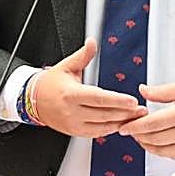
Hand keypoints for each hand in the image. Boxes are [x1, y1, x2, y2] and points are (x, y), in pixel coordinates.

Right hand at [31, 38, 146, 136]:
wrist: (32, 101)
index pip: (99, 99)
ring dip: (121, 122)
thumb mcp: (66, 66)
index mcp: (71, 94)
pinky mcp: (75, 132)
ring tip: (136, 117)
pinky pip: (97, 133)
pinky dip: (110, 129)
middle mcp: (72, 112)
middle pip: (104, 114)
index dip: (117, 101)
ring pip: (102, 126)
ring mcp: (73, 124)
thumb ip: (83, 56)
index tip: (132, 101)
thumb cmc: (49, 84)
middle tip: (141, 109)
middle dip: (125, 113)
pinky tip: (121, 124)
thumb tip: (92, 42)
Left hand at [119, 80, 174, 159]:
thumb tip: (143, 91)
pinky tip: (155, 143)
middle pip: (153, 139)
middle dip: (137, 135)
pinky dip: (160, 151)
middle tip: (129, 129)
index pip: (151, 125)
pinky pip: (172, 156)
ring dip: (146, 144)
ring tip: (140, 135)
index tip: (124, 127)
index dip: (133, 127)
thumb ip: (160, 91)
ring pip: (160, 150)